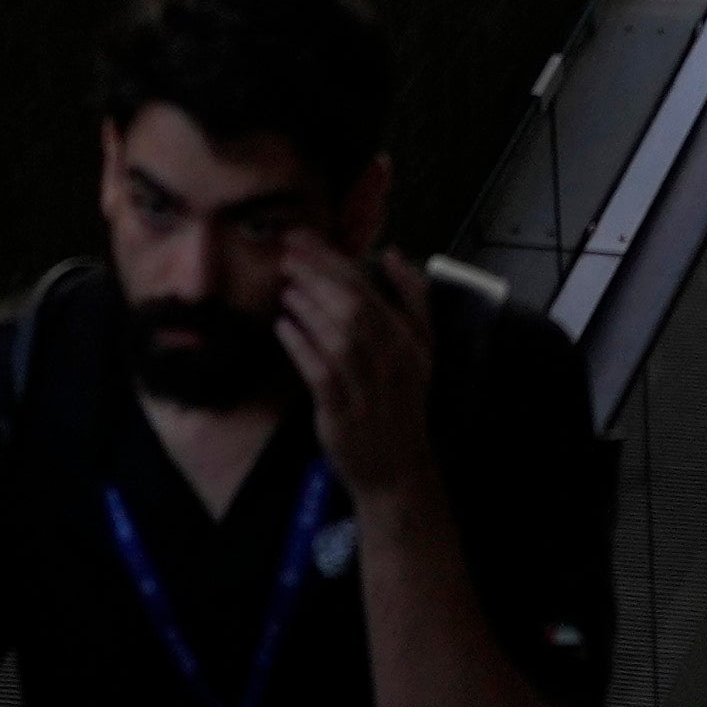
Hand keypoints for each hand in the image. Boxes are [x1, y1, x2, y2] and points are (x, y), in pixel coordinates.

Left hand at [274, 228, 438, 507]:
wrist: (397, 467)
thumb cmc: (403, 402)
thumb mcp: (424, 347)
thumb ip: (414, 298)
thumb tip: (394, 253)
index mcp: (410, 339)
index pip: (370, 288)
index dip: (335, 260)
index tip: (306, 239)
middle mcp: (393, 359)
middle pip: (354, 305)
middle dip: (318, 274)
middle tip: (288, 252)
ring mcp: (368, 387)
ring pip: (340, 336)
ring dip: (310, 306)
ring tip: (286, 283)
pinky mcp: (343, 412)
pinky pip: (321, 373)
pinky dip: (301, 346)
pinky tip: (283, 326)